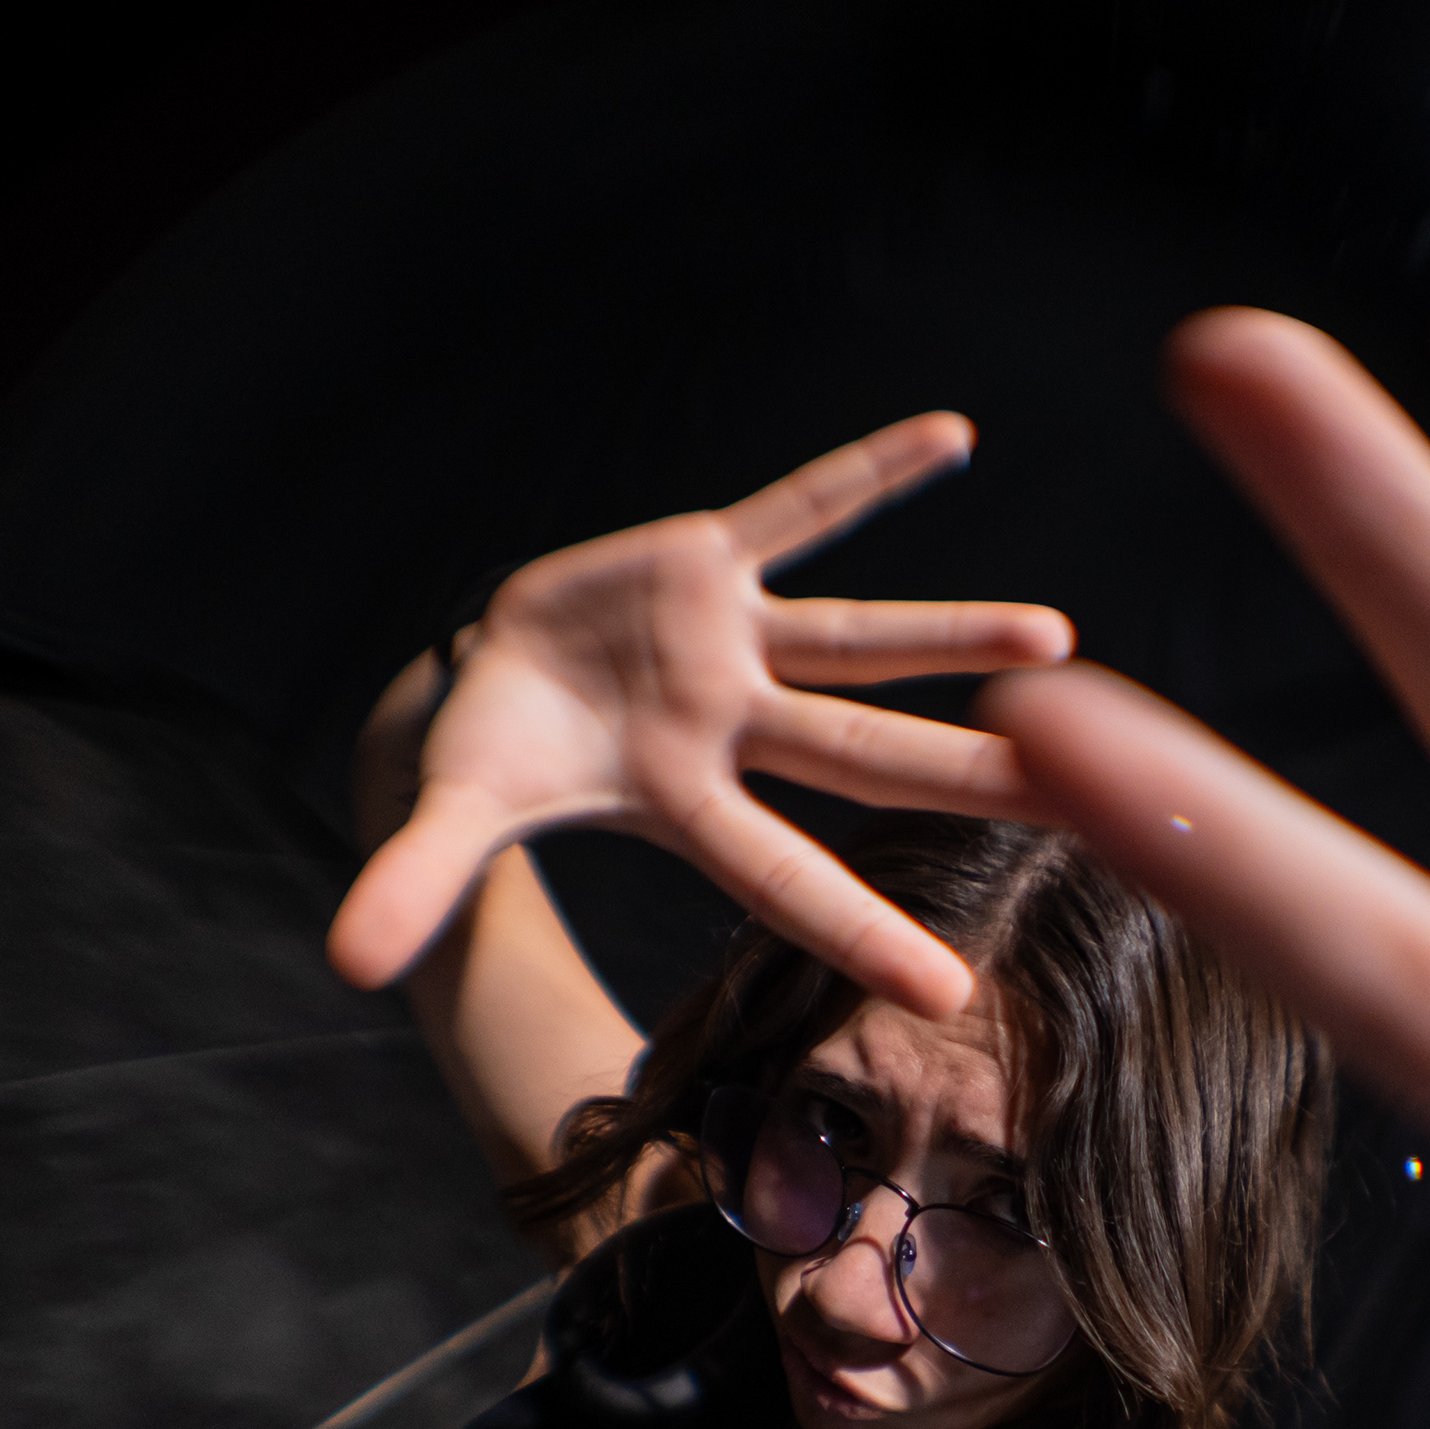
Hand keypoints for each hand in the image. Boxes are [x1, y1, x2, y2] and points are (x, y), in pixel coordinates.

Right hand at [327, 414, 1075, 1017]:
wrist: (496, 672)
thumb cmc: (494, 756)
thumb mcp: (453, 810)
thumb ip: (417, 882)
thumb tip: (345, 964)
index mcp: (683, 801)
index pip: (784, 880)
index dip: (858, 931)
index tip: (950, 992)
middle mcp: (735, 726)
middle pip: (870, 756)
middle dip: (968, 779)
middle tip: (1084, 804)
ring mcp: (736, 642)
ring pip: (865, 641)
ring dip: (956, 638)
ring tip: (1058, 638)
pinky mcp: (713, 559)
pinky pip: (801, 509)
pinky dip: (867, 475)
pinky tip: (952, 437)